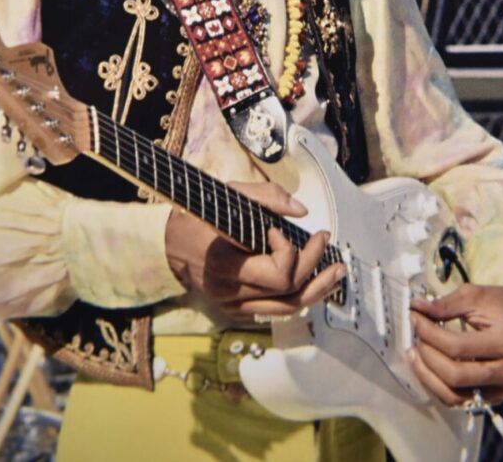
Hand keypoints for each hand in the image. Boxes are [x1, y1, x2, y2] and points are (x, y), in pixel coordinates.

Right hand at [165, 180, 344, 320]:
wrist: (165, 242)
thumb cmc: (198, 213)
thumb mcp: (229, 193)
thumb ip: (267, 196)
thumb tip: (302, 212)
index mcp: (225, 264)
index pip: (277, 273)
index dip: (289, 250)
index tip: (280, 229)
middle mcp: (229, 291)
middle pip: (288, 290)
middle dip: (314, 264)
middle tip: (323, 238)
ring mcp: (232, 305)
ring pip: (288, 307)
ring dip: (318, 289)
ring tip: (337, 270)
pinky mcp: (235, 310)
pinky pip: (276, 309)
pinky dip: (300, 296)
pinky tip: (316, 282)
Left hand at [408, 283, 502, 405]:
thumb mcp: (475, 295)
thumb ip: (445, 304)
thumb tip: (416, 308)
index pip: (458, 346)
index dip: (429, 333)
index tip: (414, 317)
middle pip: (456, 375)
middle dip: (427, 355)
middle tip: (415, 336)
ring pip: (456, 395)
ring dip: (428, 376)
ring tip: (415, 354)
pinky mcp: (497, 396)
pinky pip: (461, 399)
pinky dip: (439, 386)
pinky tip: (428, 367)